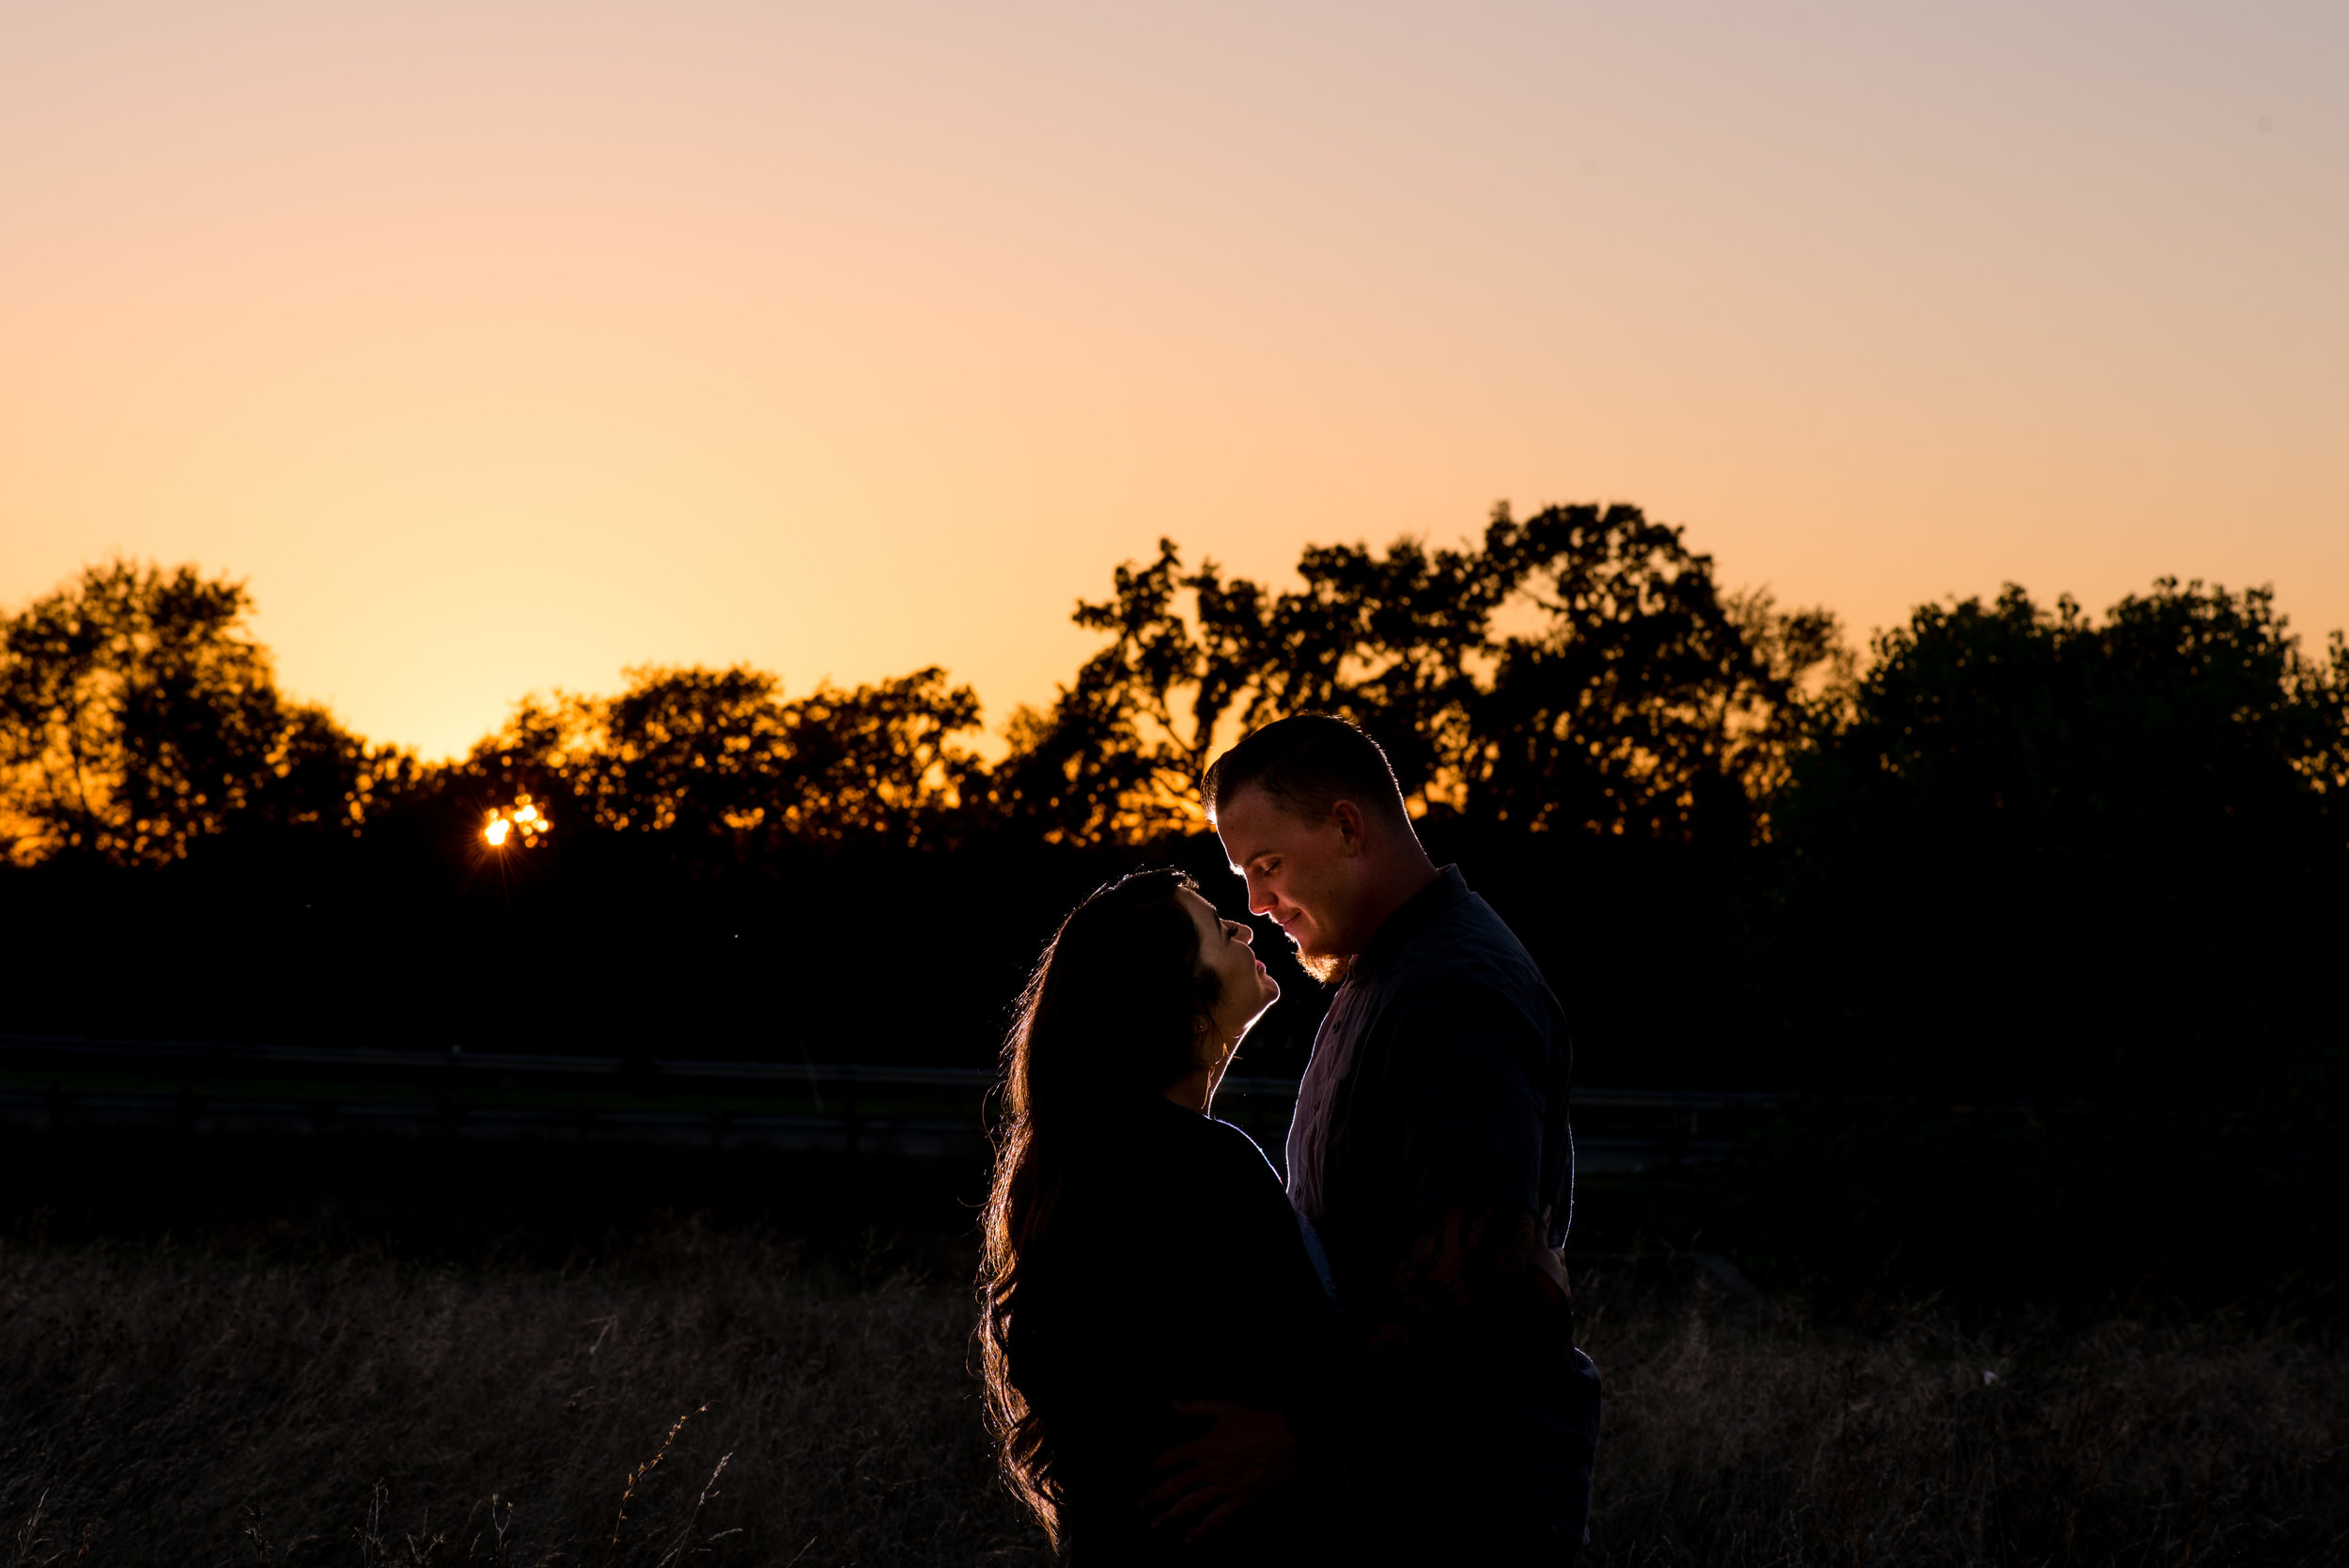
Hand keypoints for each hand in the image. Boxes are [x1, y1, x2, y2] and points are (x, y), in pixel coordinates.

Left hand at [1142, 1400, 1297, 1541]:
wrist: (1289, 1436)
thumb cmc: (1258, 1419)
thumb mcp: (1225, 1407)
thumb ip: (1196, 1407)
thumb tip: (1173, 1403)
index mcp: (1203, 1447)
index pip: (1171, 1458)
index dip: (1157, 1465)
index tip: (1149, 1470)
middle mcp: (1209, 1470)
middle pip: (1174, 1486)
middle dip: (1155, 1496)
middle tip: (1142, 1505)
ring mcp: (1224, 1488)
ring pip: (1190, 1505)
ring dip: (1170, 1516)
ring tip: (1155, 1525)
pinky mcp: (1241, 1500)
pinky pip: (1217, 1519)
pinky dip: (1202, 1530)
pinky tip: (1190, 1538)